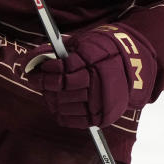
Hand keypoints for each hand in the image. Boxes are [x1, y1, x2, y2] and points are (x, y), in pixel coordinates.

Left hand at [26, 26, 156, 128]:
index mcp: (94, 61)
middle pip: (61, 89)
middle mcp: (98, 83)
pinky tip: (57, 104)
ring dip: (50, 98)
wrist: (133, 67)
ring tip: (47, 91)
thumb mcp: (82, 44)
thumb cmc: (101, 52)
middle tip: (35, 80)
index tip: (38, 68)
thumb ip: (57, 51)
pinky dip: (59, 113)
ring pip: (64, 105)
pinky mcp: (101, 117)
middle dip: (43, 84)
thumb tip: (30, 60)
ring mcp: (100, 102)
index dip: (46, 70)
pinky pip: (72, 120)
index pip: (63, 70)